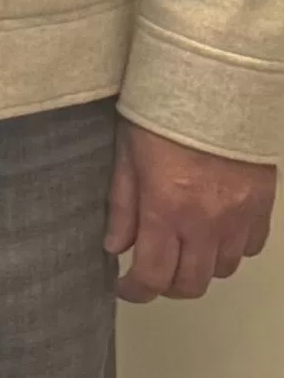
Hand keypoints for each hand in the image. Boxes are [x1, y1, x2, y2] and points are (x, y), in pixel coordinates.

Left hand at [106, 119, 275, 302]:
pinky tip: (212, 234)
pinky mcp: (263, 208)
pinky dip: (230, 250)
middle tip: (150, 273)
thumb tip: (114, 246)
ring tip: (179, 249)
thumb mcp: (126, 156)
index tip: (125, 287)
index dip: (135, 290)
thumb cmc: (162, 115)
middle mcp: (206, 222)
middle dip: (166, 286)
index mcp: (165, 209)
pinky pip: (250, 248)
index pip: (152, 273)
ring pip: (222, 270)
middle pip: (191, 283)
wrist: (215, 87)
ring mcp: (239, 218)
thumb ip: (122, 206)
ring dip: (198, 268)